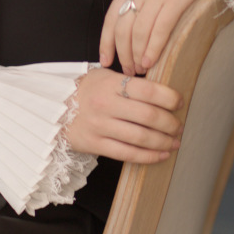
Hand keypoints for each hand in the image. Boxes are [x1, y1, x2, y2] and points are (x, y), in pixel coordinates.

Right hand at [65, 67, 182, 163]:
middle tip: (179, 126)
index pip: (148, 90)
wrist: (54, 108)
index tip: (179, 102)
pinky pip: (127, 154)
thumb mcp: (105, 76)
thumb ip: (130, 82)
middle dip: (170, 123)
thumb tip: (164, 93)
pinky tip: (161, 155)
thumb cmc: (87, 90)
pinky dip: (148, 156)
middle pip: (148, 116)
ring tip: (174, 142)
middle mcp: (105, 104)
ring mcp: (99, 126)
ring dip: (163, 142)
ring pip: (140, 137)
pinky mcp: (95, 144)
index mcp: (111, 83)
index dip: (169, 97)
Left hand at [99, 0, 222, 76]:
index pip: (112, 16)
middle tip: (126, 71)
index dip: (106, 40)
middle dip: (122, 54)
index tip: (106, 58)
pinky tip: (151, 62)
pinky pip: (159, 29)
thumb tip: (147, 11)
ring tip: (139, 70)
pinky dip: (152, 49)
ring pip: (137, 32)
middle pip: (122, 28)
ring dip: (136, 56)